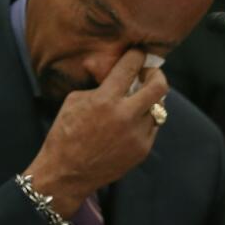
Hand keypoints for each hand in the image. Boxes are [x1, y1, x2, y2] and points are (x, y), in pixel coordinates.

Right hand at [24, 49, 167, 216]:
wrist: (67, 172)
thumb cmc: (65, 133)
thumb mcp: (74, 101)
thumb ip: (98, 86)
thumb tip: (112, 73)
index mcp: (105, 99)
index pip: (131, 67)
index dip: (138, 55)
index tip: (140, 52)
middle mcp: (126, 115)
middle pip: (159, 86)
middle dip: (156, 74)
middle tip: (149, 73)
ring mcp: (137, 134)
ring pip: (158, 108)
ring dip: (149, 100)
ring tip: (137, 101)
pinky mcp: (142, 149)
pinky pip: (152, 127)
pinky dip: (144, 120)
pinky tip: (130, 123)